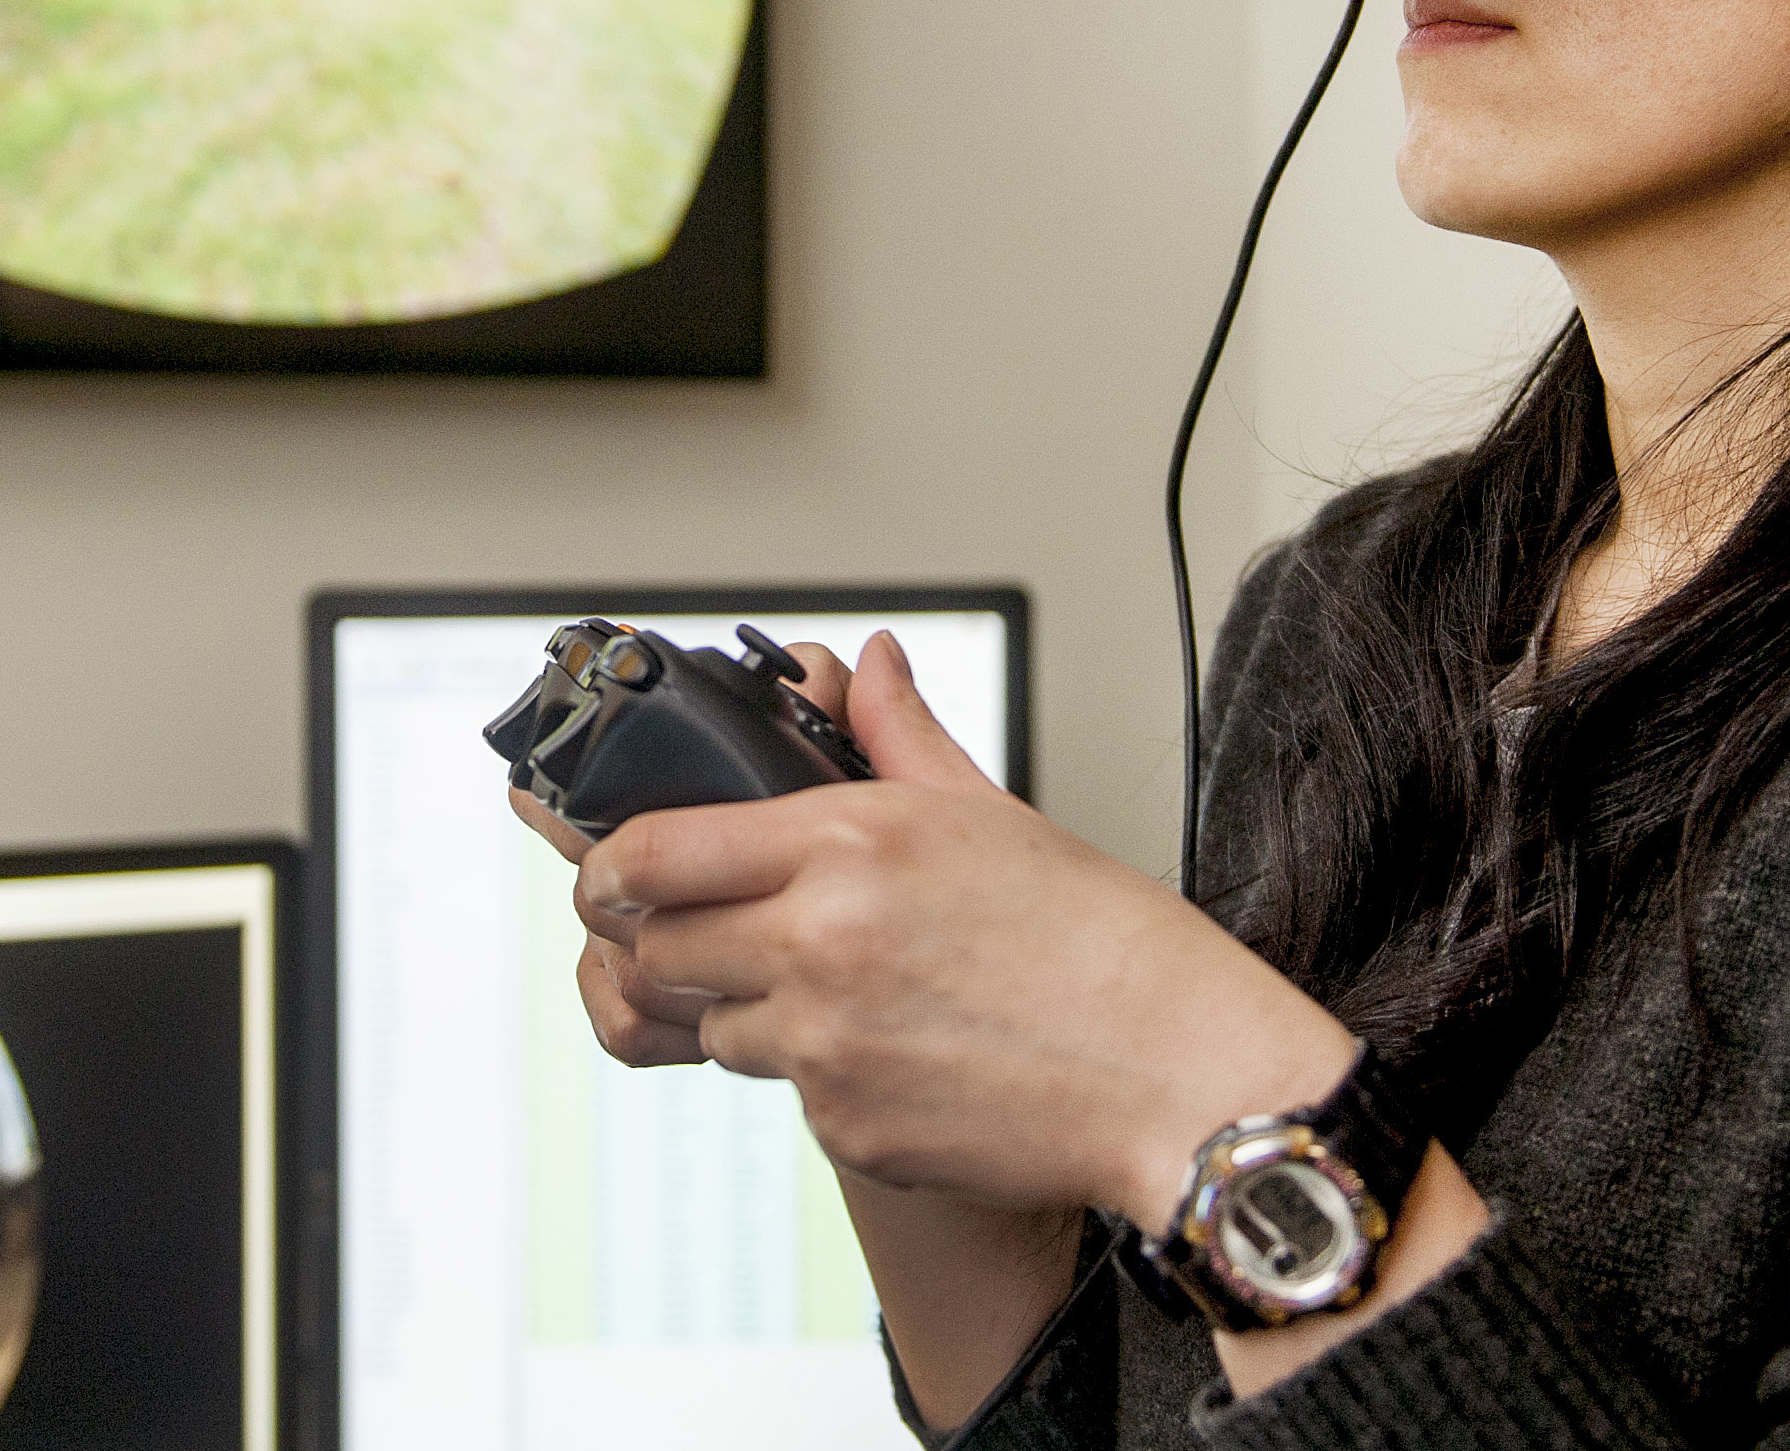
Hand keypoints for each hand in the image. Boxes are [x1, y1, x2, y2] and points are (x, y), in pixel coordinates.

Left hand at [572, 631, 1358, 1219]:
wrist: (1177, 1077)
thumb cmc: (1105, 946)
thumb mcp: (992, 812)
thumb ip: (898, 734)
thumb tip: (864, 665)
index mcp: (849, 840)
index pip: (652, 848)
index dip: (611, 862)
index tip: (612, 866)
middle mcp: (818, 939)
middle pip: (652, 942)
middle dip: (660, 937)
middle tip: (700, 931)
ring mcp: (823, 1042)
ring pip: (709, 1024)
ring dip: (743, 1008)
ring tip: (838, 990)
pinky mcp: (843, 1125)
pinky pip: (785, 1093)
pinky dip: (817, 1074)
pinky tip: (895, 1049)